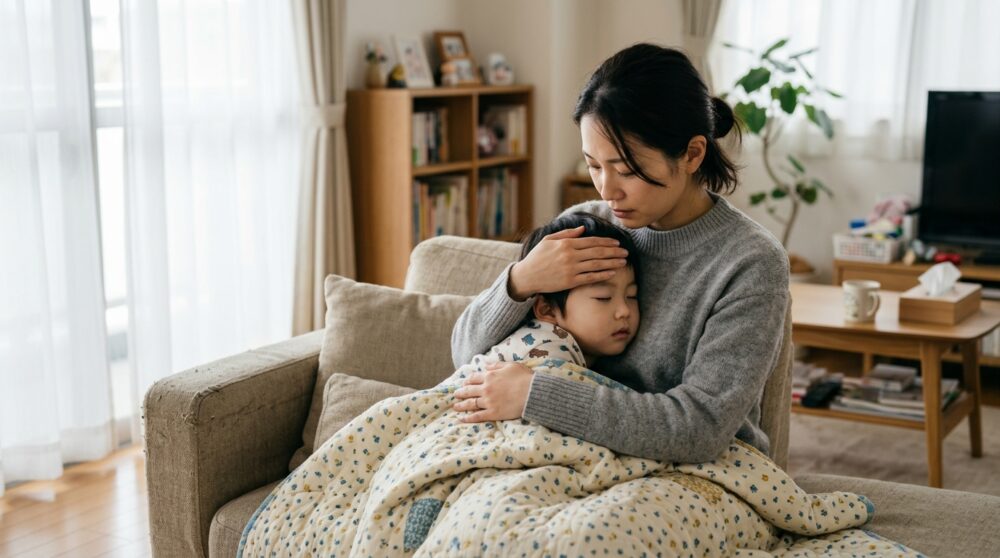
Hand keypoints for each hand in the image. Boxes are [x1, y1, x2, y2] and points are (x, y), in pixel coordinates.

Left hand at [452, 362, 533, 421]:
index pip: (474, 378)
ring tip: (455, 406)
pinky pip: (477, 416)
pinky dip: (468, 417)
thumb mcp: (511, 365)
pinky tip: (461, 418)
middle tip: (456, 394)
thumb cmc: (524, 378)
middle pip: (469, 390)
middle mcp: (486, 388)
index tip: (464, 383)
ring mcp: (488, 401)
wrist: (533, 393)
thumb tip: (486, 365)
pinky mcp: (493, 413)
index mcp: (490, 376)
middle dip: (461, 392)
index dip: (468, 380)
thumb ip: (497, 365)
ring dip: (461, 405)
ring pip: (471, 403)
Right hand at [508, 226, 628, 300]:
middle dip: (614, 251)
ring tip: (623, 262)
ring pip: (597, 264)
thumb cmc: (537, 257)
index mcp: (566, 243)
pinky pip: (590, 277)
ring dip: (612, 263)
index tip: (617, 243)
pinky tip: (612, 273)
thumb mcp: (549, 240)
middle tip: (625, 252)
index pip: (591, 241)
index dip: (606, 242)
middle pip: (598, 252)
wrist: (527, 276)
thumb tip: (583, 229)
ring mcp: (571, 269)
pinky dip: (603, 275)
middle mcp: (570, 255)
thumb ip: (567, 233)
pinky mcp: (570, 281)